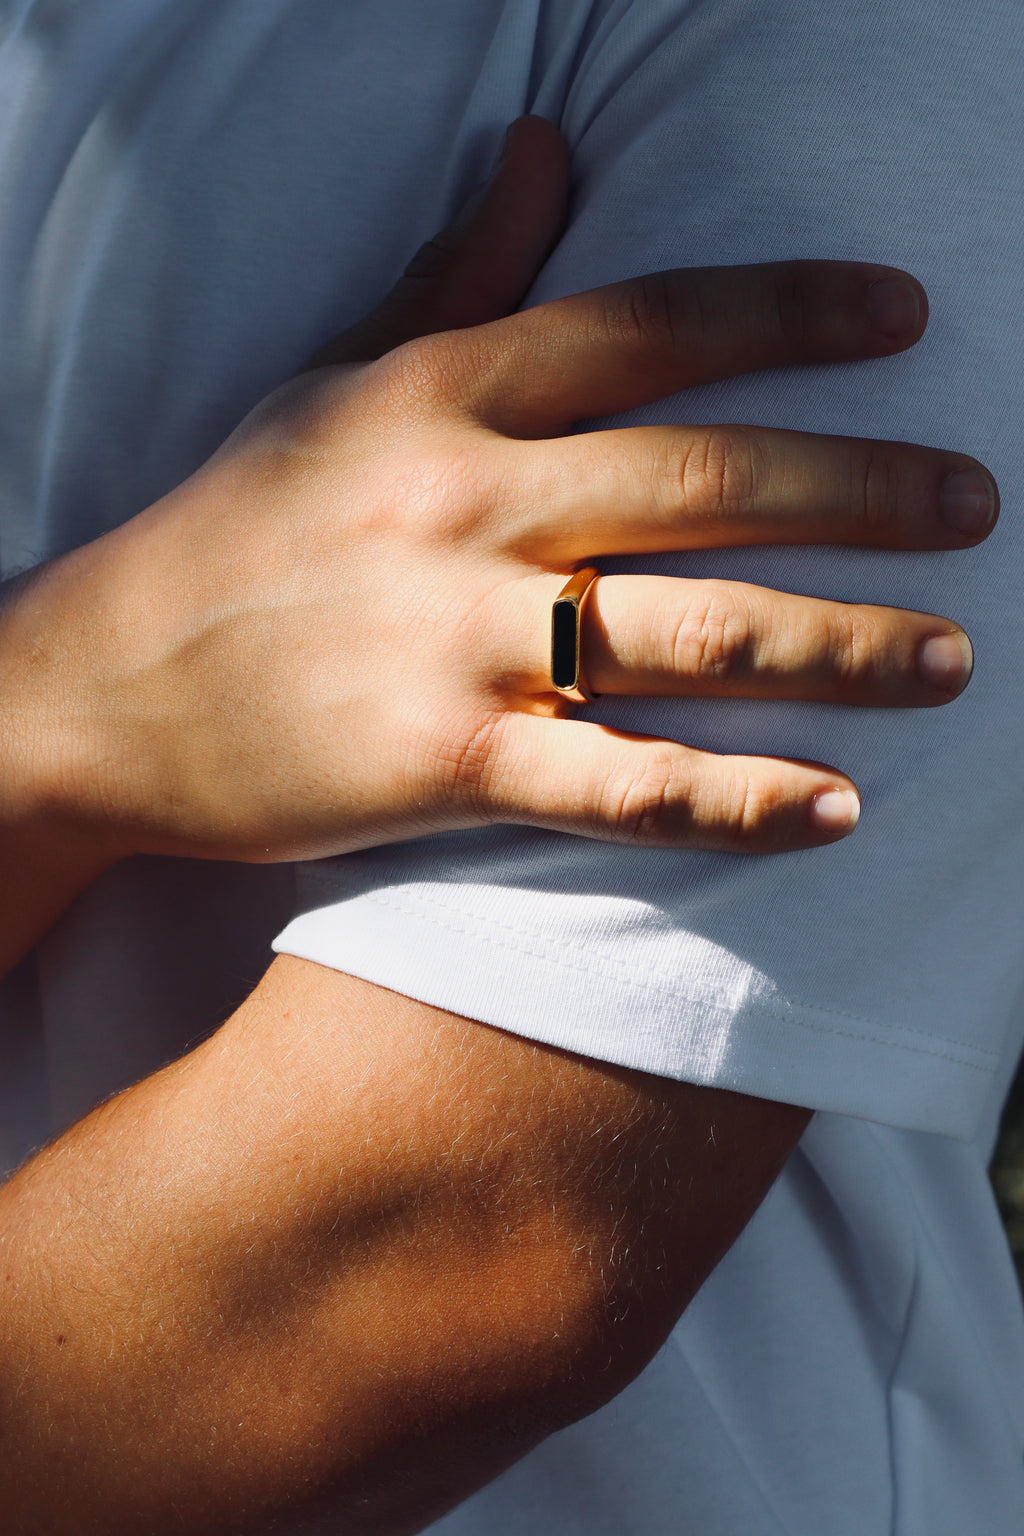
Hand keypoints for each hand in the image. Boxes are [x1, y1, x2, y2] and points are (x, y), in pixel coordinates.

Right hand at [0, 119, 995, 884]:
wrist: (103, 688)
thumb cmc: (231, 532)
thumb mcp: (334, 383)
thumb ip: (458, 276)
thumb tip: (547, 146)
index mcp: (440, 395)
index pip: (652, 323)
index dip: (793, 308)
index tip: (907, 314)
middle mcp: (462, 502)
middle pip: (708, 477)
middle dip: (864, 486)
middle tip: (976, 501)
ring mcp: (455, 638)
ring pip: (692, 631)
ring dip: (846, 644)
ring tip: (955, 659)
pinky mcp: (442, 765)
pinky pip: (622, 784)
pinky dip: (736, 801)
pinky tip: (837, 806)